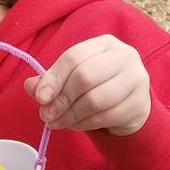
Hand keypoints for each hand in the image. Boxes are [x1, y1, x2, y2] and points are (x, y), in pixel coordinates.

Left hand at [23, 34, 150, 136]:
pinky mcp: (139, 104)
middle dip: (61, 99)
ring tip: (57, 122)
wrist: (131, 103)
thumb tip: (30, 86)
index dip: (54, 78)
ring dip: (71, 115)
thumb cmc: (98, 85)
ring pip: (96, 100)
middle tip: (46, 115)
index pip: (74, 57)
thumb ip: (51, 80)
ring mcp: (136, 80)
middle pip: (85, 77)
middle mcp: (125, 56)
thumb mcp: (74, 78)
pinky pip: (106, 117)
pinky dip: (85, 124)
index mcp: (105, 44)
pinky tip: (75, 125)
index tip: (40, 97)